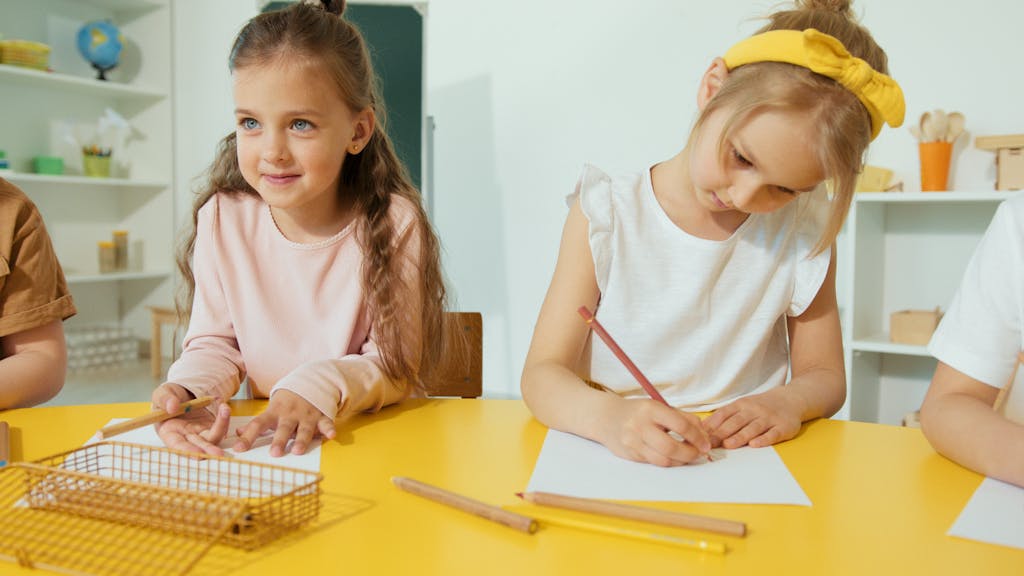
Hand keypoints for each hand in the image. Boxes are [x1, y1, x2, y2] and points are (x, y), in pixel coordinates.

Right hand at [152, 383, 230, 455]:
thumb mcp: (162, 394)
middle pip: (200, 446)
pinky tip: (223, 406)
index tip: (198, 453)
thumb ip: (164, 400)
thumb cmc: (168, 397)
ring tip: (224, 409)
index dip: (188, 450)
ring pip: (214, 436)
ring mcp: (201, 431)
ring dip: (222, 425)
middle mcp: (187, 436)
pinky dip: (224, 417)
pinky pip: (222, 425)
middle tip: (218, 453)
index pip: (178, 446)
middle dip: (209, 450)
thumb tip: (172, 406)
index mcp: (170, 432)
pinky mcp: (212, 424)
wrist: (182, 391)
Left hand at [233, 390, 335, 456]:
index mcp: (274, 413)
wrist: (309, 383)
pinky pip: (326, 422)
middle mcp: (290, 414)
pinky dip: (329, 429)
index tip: (238, 449)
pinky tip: (331, 435)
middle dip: (279, 440)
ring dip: (301, 439)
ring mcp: (306, 415)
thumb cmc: (286, 403)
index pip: (258, 424)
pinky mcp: (321, 416)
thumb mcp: (271, 410)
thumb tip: (238, 433)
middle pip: (283, 428)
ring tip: (297, 451)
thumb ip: (257, 423)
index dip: (248, 437)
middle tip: (274, 454)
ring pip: (304, 428)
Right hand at [596, 398, 710, 466]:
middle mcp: (639, 426)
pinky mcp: (630, 455)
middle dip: (690, 453)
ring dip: (680, 461)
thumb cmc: (637, 412)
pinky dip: (668, 462)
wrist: (606, 418)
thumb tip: (703, 432)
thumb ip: (681, 417)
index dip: (697, 437)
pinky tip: (673, 457)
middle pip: (671, 447)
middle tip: (699, 453)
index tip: (706, 443)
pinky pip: (654, 463)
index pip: (680, 425)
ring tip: (688, 456)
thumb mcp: (657, 406)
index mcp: (650, 409)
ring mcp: (633, 442)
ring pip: (663, 460)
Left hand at [702, 387, 804, 448]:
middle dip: (721, 433)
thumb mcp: (742, 406)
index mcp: (741, 405)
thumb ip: (725, 416)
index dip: (712, 425)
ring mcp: (769, 418)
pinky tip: (755, 445)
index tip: (700, 435)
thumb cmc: (761, 406)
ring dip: (740, 436)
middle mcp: (754, 410)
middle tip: (709, 443)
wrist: (791, 399)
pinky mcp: (783, 427)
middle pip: (736, 422)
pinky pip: (772, 434)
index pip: (724, 414)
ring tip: (728, 445)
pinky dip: (764, 439)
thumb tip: (702, 429)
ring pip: (752, 428)